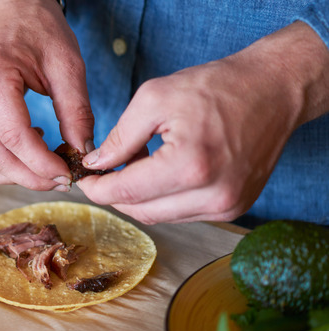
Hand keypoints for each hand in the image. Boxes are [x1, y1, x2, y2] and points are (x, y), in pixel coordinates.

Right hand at [0, 0, 93, 190]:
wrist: (14, 7)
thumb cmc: (40, 28)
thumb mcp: (68, 65)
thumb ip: (76, 111)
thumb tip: (82, 153)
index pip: (13, 136)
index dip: (40, 164)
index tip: (67, 175)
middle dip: (29, 176)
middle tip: (61, 178)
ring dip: (12, 176)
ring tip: (43, 166)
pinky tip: (24, 151)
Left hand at [78, 21, 328, 223]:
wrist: (273, 90)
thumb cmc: (216, 87)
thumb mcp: (155, 99)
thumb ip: (120, 137)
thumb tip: (96, 164)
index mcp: (190, 166)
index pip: (127, 192)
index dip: (98, 189)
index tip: (84, 180)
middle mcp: (212, 195)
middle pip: (141, 211)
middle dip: (116, 194)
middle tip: (104, 171)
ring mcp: (227, 205)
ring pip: (160, 216)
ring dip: (140, 197)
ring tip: (137, 165)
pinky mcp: (234, 207)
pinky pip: (182, 213)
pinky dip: (163, 198)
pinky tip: (161, 173)